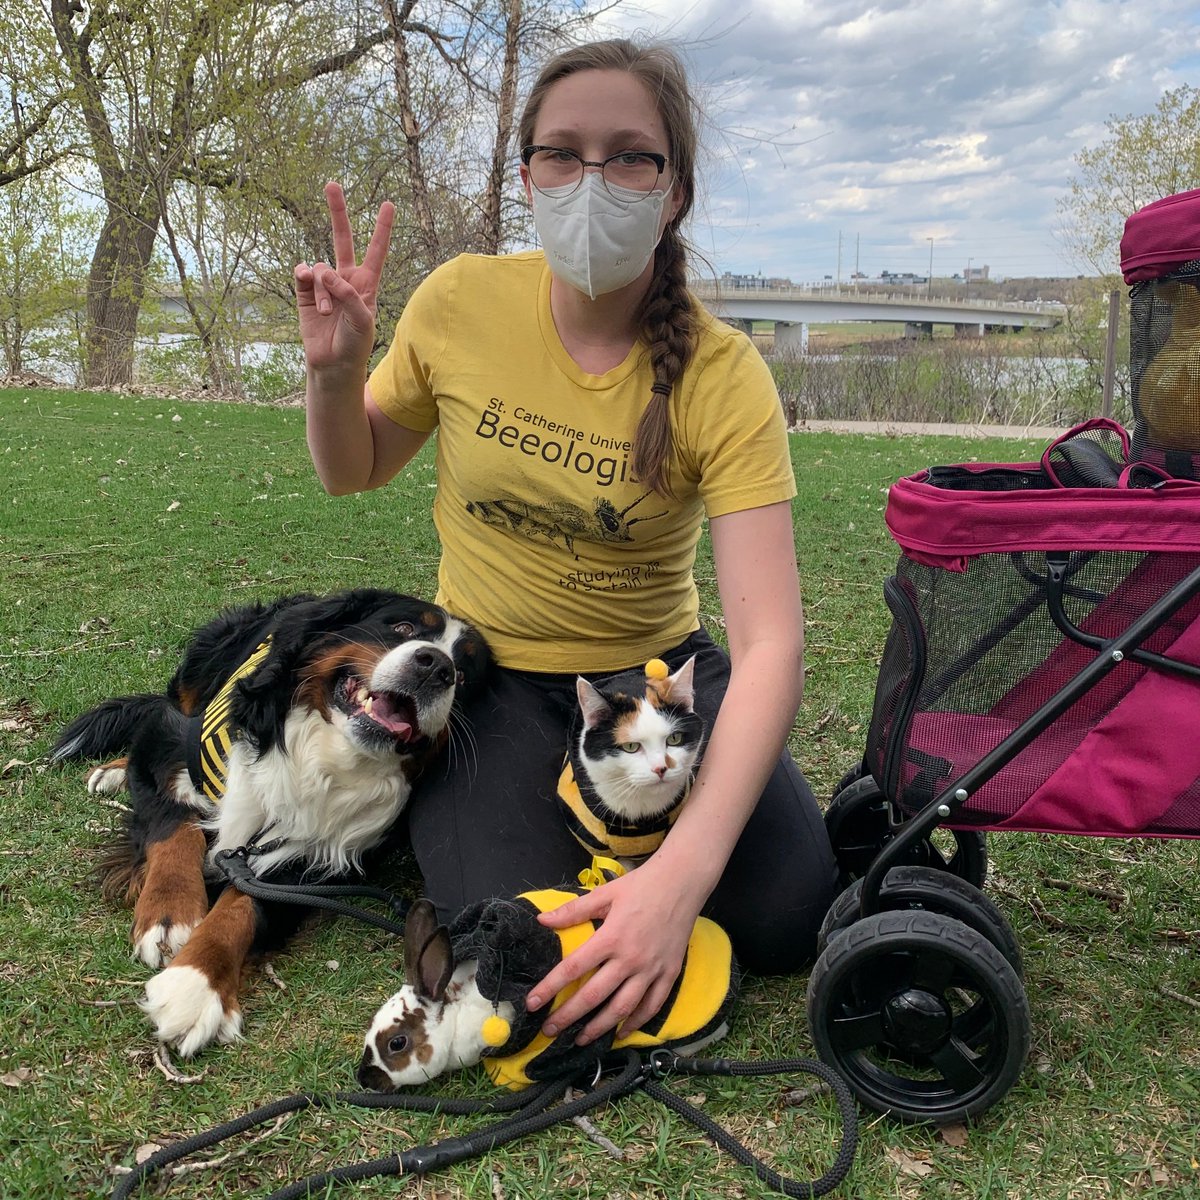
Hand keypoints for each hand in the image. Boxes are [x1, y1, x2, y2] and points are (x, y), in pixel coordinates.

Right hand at [294, 181, 394, 374]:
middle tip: (332, 184)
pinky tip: (307, 284)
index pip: (377, 251)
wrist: (333, 364)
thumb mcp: (363, 320)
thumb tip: (325, 272)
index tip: (389, 204)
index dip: (382, 229)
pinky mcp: (305, 292)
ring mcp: (325, 284)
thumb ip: (349, 294)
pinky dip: (305, 278)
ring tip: (328, 313)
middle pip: (342, 239)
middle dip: (338, 212)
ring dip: (323, 291)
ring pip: (321, 269)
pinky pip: (303, 273)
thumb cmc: (355, 344)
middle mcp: (346, 279)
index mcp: (367, 284)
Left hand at [525, 861, 704, 1044]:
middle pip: (594, 996)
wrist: (683, 882)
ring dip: (598, 1028)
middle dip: (568, 1016)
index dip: (550, 988)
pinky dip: (636, 1023)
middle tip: (549, 1030)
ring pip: (622, 1008)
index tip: (532, 1004)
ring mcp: (652, 969)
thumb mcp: (605, 893)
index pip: (573, 968)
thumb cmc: (641, 885)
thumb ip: (573, 910)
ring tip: (580, 1039)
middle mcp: (630, 958)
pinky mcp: (669, 974)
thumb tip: (542, 920)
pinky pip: (651, 1006)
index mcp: (611, 937)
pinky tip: (621, 1033)